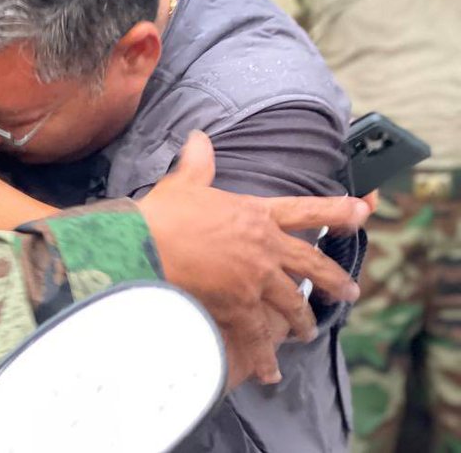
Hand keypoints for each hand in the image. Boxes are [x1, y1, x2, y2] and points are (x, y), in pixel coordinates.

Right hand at [137, 131, 367, 386]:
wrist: (146, 246)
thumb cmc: (164, 213)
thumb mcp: (183, 183)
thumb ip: (197, 163)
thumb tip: (198, 137)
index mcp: (255, 214)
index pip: (306, 210)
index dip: (338, 211)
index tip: (363, 212)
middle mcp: (264, 247)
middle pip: (312, 265)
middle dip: (334, 279)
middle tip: (350, 291)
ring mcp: (256, 279)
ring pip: (293, 303)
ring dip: (304, 320)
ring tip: (310, 331)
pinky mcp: (240, 306)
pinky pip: (259, 336)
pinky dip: (265, 357)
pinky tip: (270, 372)